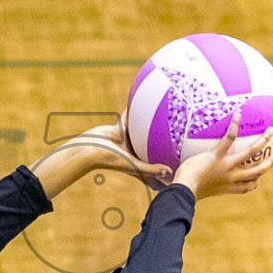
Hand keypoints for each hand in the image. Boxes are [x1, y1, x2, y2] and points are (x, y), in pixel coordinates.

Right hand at [32, 122, 170, 198]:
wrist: (89, 149)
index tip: (183, 158)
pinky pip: (132, 117)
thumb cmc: (109, 161)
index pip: (157, 162)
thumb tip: (170, 172)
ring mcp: (128, 139)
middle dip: (165, 141)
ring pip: (144, 129)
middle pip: (153, 144)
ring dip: (152, 122)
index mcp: (139, 161)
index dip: (169, 161)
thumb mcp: (133, 165)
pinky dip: (137, 110)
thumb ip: (150, 168)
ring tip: (166, 112)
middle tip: (181, 133)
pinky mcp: (121, 128)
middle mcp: (135, 150)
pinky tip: (145, 99)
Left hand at [170, 110, 272, 197]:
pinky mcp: (218, 155)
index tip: (259, 177)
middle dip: (270, 162)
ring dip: (264, 140)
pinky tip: (238, 114)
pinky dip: (235, 125)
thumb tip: (191, 179)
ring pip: (253, 152)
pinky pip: (231, 138)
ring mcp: (227, 165)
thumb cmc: (186, 191)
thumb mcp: (197, 190)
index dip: (256, 181)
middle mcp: (233, 177)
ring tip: (271, 130)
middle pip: (258, 170)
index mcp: (230, 187)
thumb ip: (200, 185)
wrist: (184, 190)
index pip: (249, 186)